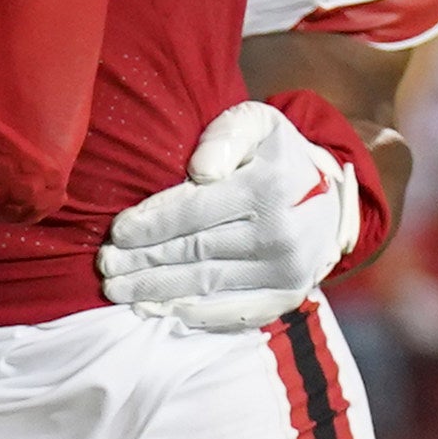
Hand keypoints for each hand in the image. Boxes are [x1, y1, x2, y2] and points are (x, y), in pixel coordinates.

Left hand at [100, 100, 359, 332]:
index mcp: (269, 187)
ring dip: (155, 290)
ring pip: (205, 283)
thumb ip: (226, 136)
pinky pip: (231, 312)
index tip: (116, 232)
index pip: (194, 211)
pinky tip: (157, 310)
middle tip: (105, 265)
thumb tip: (199, 170)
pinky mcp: (287, 297)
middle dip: (142, 260)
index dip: (150, 224)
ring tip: (117, 289)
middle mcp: (280, 234)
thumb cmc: (279, 156)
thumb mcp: (258, 124)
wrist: (332, 200)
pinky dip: (191, 314)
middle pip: (194, 251)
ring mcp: (286, 271)